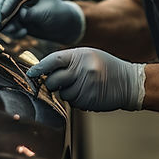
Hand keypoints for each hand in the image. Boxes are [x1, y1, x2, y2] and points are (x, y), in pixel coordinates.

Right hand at [0, 0, 84, 43]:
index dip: (7, 2)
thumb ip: (32, 14)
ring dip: (7, 24)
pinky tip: (22, 33)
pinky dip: (11, 30)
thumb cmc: (59, 15)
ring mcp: (17, 5)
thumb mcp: (46, 14)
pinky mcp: (15, 17)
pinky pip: (6, 23)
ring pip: (2, 12)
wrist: (63, 26)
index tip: (4, 14)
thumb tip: (19, 15)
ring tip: (18, 32)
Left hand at [27, 48, 145, 110]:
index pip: (53, 60)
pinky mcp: (88, 101)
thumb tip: (44, 71)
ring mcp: (85, 87)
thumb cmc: (105, 66)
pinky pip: (73, 103)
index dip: (39, 68)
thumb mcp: (88, 55)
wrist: (128, 82)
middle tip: (63, 80)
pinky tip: (89, 93)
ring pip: (62, 94)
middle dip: (53, 83)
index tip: (30, 73)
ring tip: (83, 85)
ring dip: (67, 92)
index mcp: (80, 56)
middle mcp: (82, 70)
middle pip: (53, 80)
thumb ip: (68, 61)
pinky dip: (77, 99)